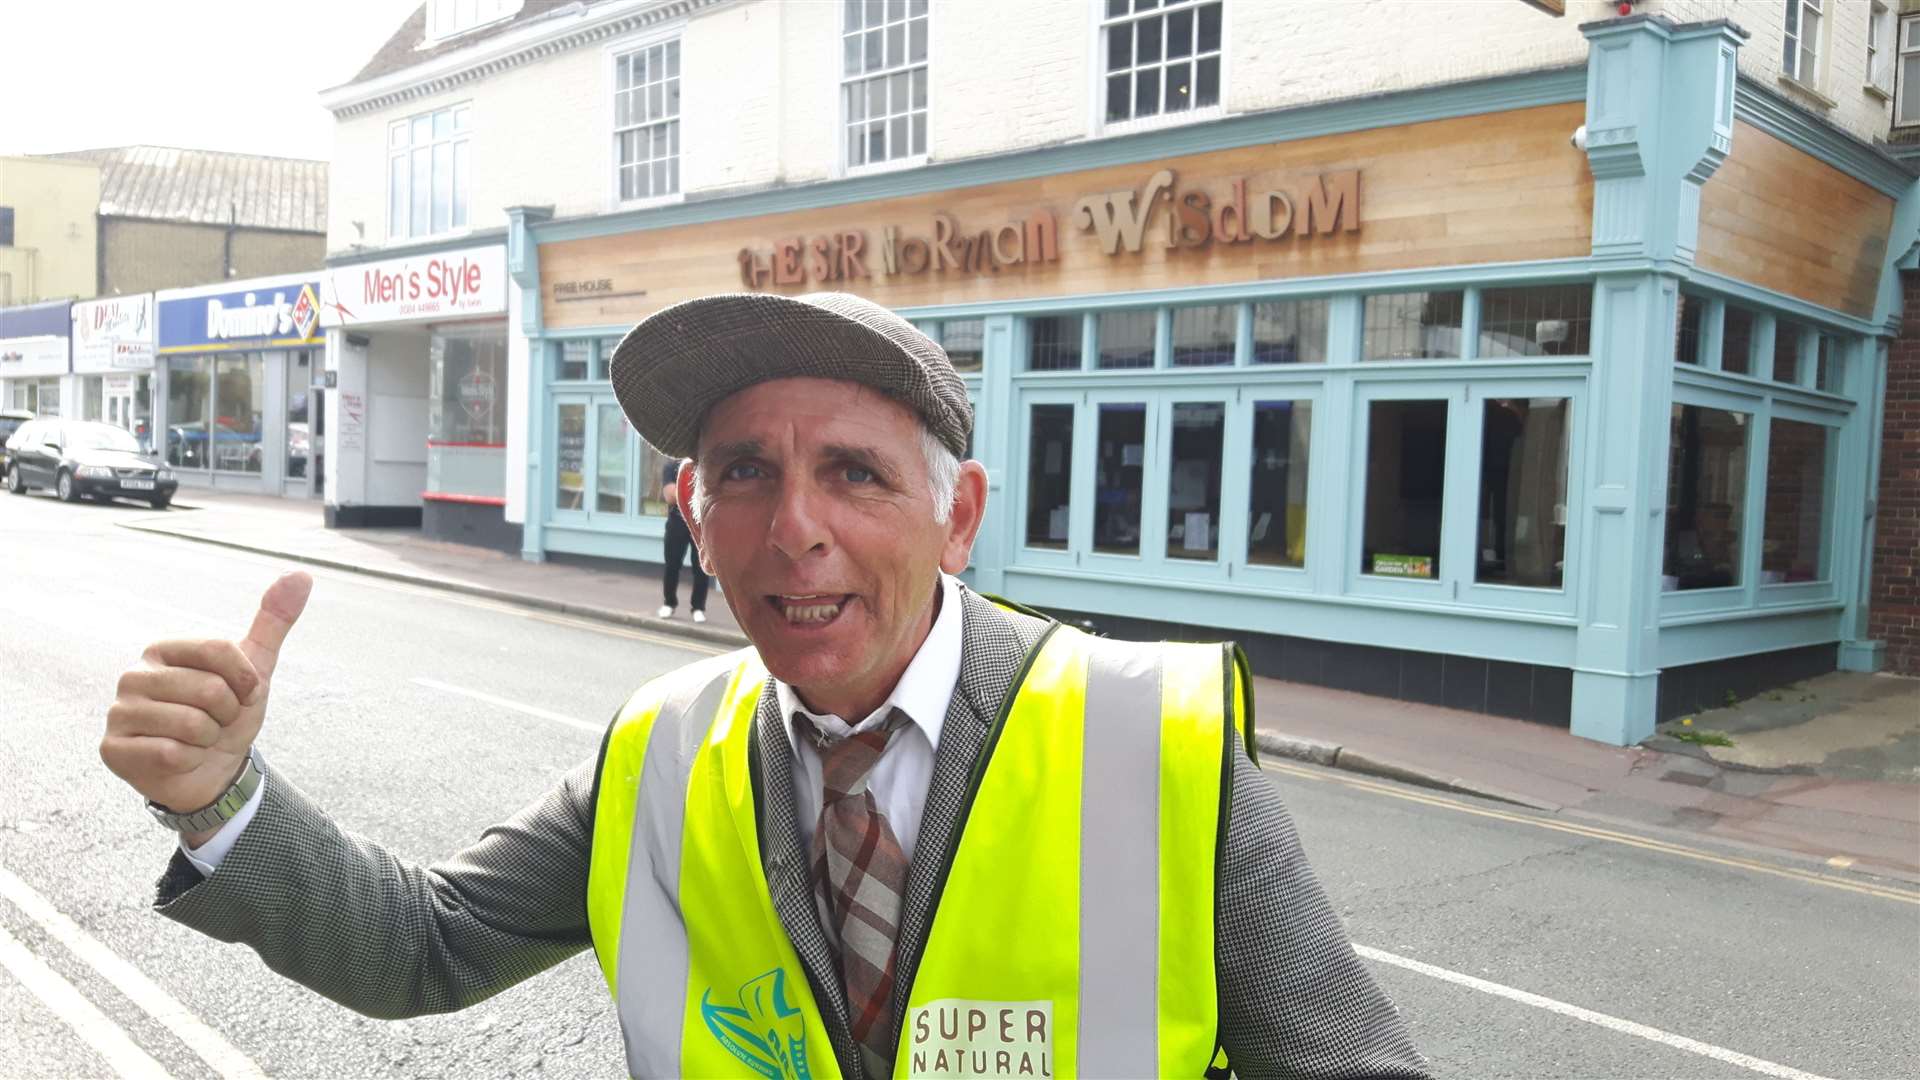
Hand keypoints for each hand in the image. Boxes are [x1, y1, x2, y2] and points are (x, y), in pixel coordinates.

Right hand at [102, 572, 312, 840]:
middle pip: (209, 689)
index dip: (246, 680)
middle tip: (216, 722)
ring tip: (197, 740)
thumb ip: (274, 622)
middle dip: (228, 713)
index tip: (242, 694)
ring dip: (209, 739)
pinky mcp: (112, 749)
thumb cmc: (226, 715)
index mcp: (162, 650)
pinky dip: (188, 760)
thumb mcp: (255, 669)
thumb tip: (301, 574)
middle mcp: (133, 676)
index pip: (221, 650)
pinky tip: (179, 758)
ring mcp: (118, 712)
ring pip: (191, 724)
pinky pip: (171, 752)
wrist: (211, 772)